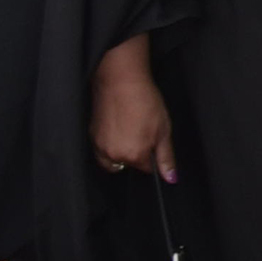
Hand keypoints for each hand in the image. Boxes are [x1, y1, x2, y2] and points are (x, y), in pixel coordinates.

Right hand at [90, 35, 176, 180]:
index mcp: (134, 155)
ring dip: (121, 151)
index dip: (152, 156)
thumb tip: (170, 179)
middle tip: (141, 131)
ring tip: (129, 130)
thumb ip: (166, 157)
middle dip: (136, 153)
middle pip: (128, 164)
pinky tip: (117, 127)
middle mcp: (114, 155)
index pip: (146, 168)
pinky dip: (109, 144)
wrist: (121, 81)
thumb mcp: (164, 130)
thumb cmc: (145, 102)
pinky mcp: (91, 136)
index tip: (153, 141)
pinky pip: (101, 150)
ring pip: (113, 160)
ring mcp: (99, 146)